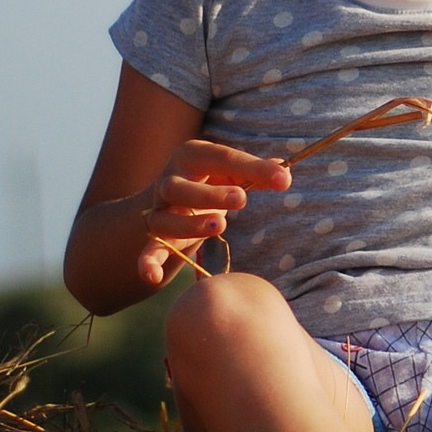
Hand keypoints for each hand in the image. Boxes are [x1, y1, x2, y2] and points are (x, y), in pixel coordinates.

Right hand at [135, 140, 290, 288]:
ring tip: (220, 226)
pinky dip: (147, 263)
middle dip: (209, 194)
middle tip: (242, 199)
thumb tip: (284, 172)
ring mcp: (160, 209)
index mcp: (193, 155)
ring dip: (190, 224)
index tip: (284, 180)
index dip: (253, 167)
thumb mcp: (232, 171)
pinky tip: (153, 276)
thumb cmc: (212, 179)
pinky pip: (149, 250)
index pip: (222, 157)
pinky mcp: (157, 237)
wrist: (171, 199)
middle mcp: (171, 181)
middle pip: (180, 187)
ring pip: (165, 219)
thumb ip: (257, 172)